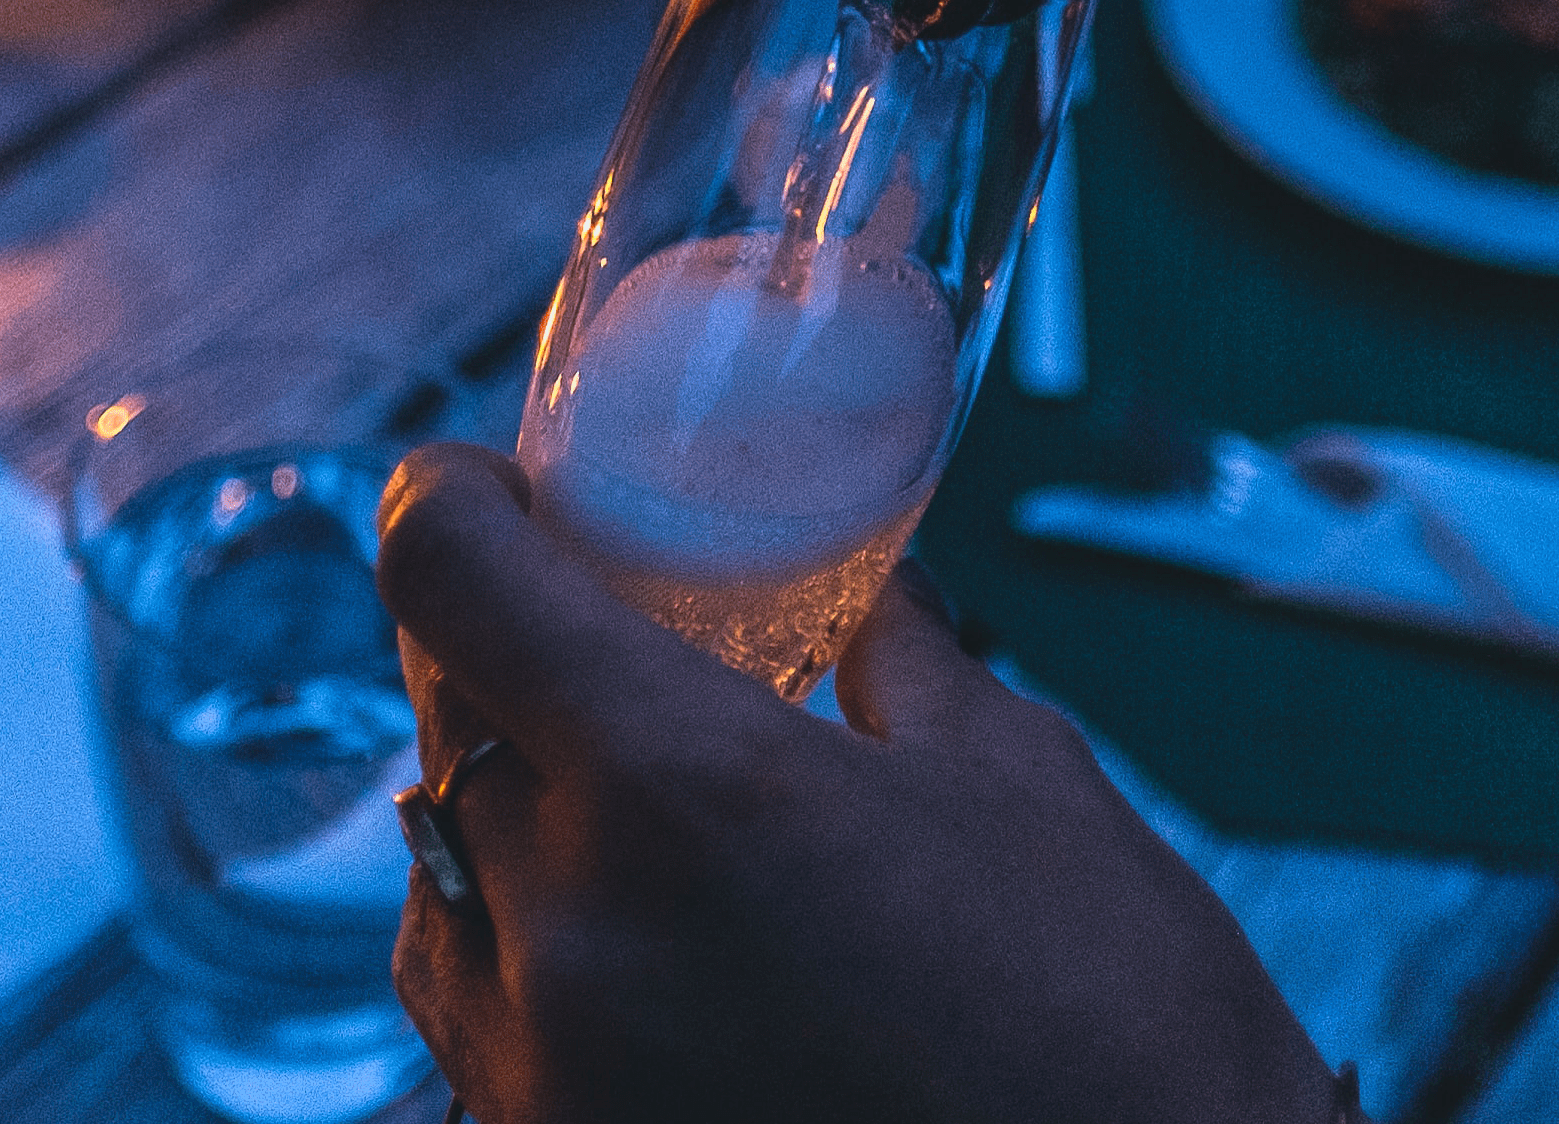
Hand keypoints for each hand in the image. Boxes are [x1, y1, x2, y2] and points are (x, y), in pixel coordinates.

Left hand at [376, 443, 1337, 1123]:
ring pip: (447, 876)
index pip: (447, 576)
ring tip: (641, 816)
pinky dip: (537, 953)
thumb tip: (866, 587)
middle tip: (591, 640)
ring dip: (517, 816)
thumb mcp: (1017, 783)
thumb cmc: (1114, 1022)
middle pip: (443, 722)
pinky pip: (483, 1014)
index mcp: (679, 785)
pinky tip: (648, 945)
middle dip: (509, 664)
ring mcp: (542, 1067)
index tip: (489, 492)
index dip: (451, 502)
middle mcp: (570, 927)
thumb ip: (896, 660)